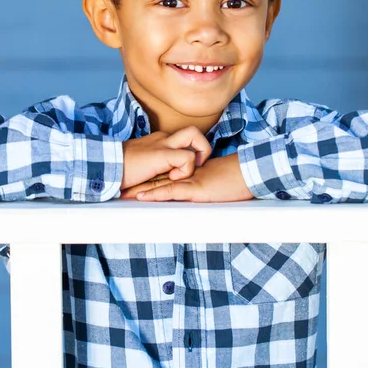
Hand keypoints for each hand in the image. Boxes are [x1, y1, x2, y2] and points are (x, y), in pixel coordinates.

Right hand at [120, 126, 211, 189]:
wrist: (103, 167)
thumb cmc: (119, 170)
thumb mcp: (143, 166)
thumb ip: (156, 167)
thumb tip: (166, 178)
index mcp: (159, 141)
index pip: (185, 139)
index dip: (192, 151)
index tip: (187, 169)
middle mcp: (163, 139)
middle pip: (194, 131)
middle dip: (202, 148)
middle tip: (194, 166)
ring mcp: (162, 144)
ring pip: (195, 135)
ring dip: (198, 155)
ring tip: (185, 171)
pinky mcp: (160, 154)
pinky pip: (186, 157)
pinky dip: (186, 169)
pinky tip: (174, 177)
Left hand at [120, 152, 253, 202]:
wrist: (248, 174)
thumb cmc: (235, 179)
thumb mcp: (214, 181)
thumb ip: (201, 184)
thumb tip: (193, 189)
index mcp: (189, 171)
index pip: (165, 172)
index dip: (148, 176)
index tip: (132, 180)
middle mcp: (186, 173)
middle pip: (157, 176)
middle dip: (138, 181)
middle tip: (119, 187)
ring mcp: (189, 180)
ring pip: (159, 182)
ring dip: (140, 189)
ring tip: (123, 194)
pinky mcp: (194, 189)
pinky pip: (171, 191)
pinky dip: (155, 193)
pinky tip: (142, 196)